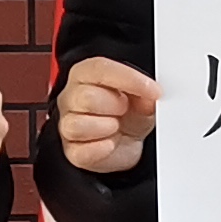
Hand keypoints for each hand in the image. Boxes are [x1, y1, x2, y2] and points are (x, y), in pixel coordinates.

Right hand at [58, 56, 160, 175]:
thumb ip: (145, 95)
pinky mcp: (72, 151)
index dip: (128, 79)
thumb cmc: (128, 115)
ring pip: (77, 125)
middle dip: (115, 105)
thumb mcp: (143, 99)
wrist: (126, 143)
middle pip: (86, 97)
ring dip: (107, 127)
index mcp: (86, 75)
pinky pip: (81, 152)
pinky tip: (111, 143)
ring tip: (117, 127)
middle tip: (126, 110)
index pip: (100, 69)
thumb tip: (150, 97)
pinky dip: (102, 149)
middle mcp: (72, 97)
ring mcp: (67, 124)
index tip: (153, 90)